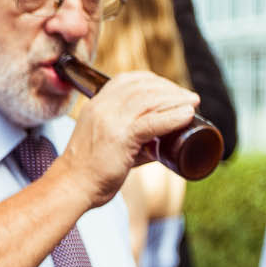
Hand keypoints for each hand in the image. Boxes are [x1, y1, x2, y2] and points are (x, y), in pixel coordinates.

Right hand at [63, 71, 200, 210]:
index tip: (171, 89)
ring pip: (149, 100)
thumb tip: (162, 147)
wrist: (72, 186)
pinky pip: (151, 123)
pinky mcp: (120, 138)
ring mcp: (111, 120)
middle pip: (143, 87)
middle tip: (189, 98)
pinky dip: (172, 117)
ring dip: (175, 99)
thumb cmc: (92, 170)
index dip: (154, 81)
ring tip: (193, 103)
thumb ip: (134, 141)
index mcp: (98, 103)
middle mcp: (103, 106)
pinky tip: (187, 114)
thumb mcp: (108, 143)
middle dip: (170, 89)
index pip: (128, 80)